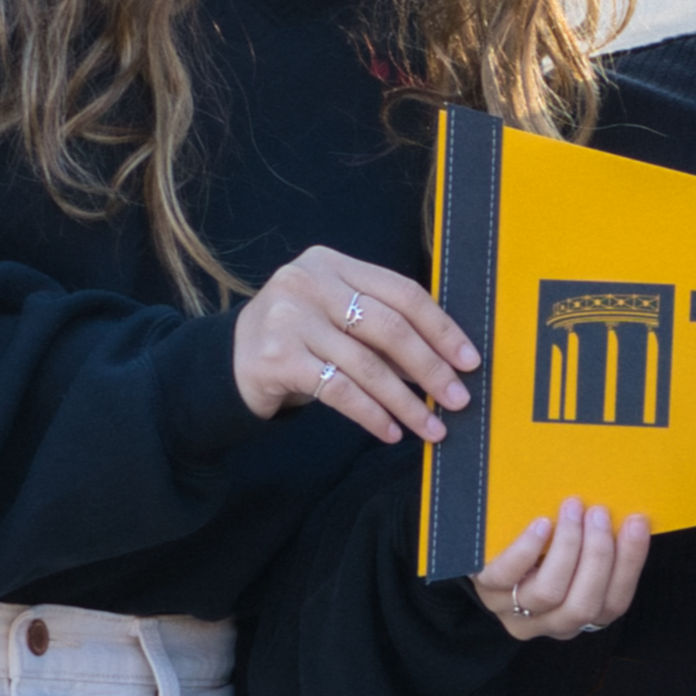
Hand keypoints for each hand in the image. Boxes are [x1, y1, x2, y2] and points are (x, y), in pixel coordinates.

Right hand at [232, 245, 478, 443]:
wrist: (227, 363)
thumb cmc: (298, 338)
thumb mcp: (335, 316)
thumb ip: (381, 326)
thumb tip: (447, 359)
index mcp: (331, 263)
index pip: (402, 292)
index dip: (441, 327)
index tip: (469, 358)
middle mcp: (308, 282)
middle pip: (388, 326)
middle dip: (430, 367)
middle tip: (458, 398)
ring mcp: (288, 318)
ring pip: (366, 365)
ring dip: (405, 401)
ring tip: (431, 427)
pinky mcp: (276, 358)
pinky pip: (339, 390)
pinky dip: (371, 414)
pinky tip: (390, 431)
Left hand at [473, 498, 648, 640]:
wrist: (490, 549)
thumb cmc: (544, 546)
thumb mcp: (577, 552)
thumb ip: (599, 544)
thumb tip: (631, 514)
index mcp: (581, 614)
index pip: (614, 603)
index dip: (629, 564)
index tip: (637, 522)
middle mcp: (550, 622)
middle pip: (582, 605)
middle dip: (598, 556)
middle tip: (600, 513)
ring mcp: (515, 611)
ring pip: (548, 592)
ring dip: (567, 547)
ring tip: (573, 508)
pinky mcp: (487, 591)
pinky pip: (508, 576)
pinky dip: (528, 550)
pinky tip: (542, 524)